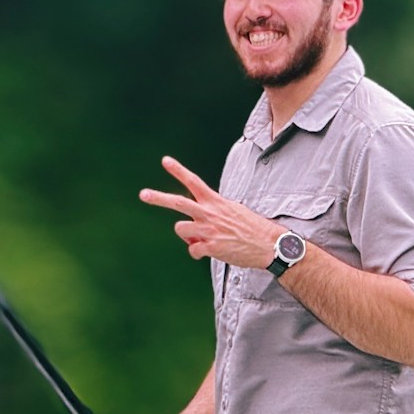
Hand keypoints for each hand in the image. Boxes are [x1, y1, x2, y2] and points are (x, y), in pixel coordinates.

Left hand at [139, 156, 281, 268]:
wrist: (269, 244)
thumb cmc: (252, 228)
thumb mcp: (233, 211)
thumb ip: (211, 213)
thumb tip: (195, 225)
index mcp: (216, 202)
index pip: (194, 182)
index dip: (178, 171)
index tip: (165, 161)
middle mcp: (210, 213)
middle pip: (178, 202)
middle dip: (159, 198)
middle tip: (143, 194)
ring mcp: (210, 230)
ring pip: (180, 229)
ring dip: (186, 235)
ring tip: (201, 239)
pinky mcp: (212, 247)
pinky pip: (193, 250)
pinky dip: (198, 253)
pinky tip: (210, 252)